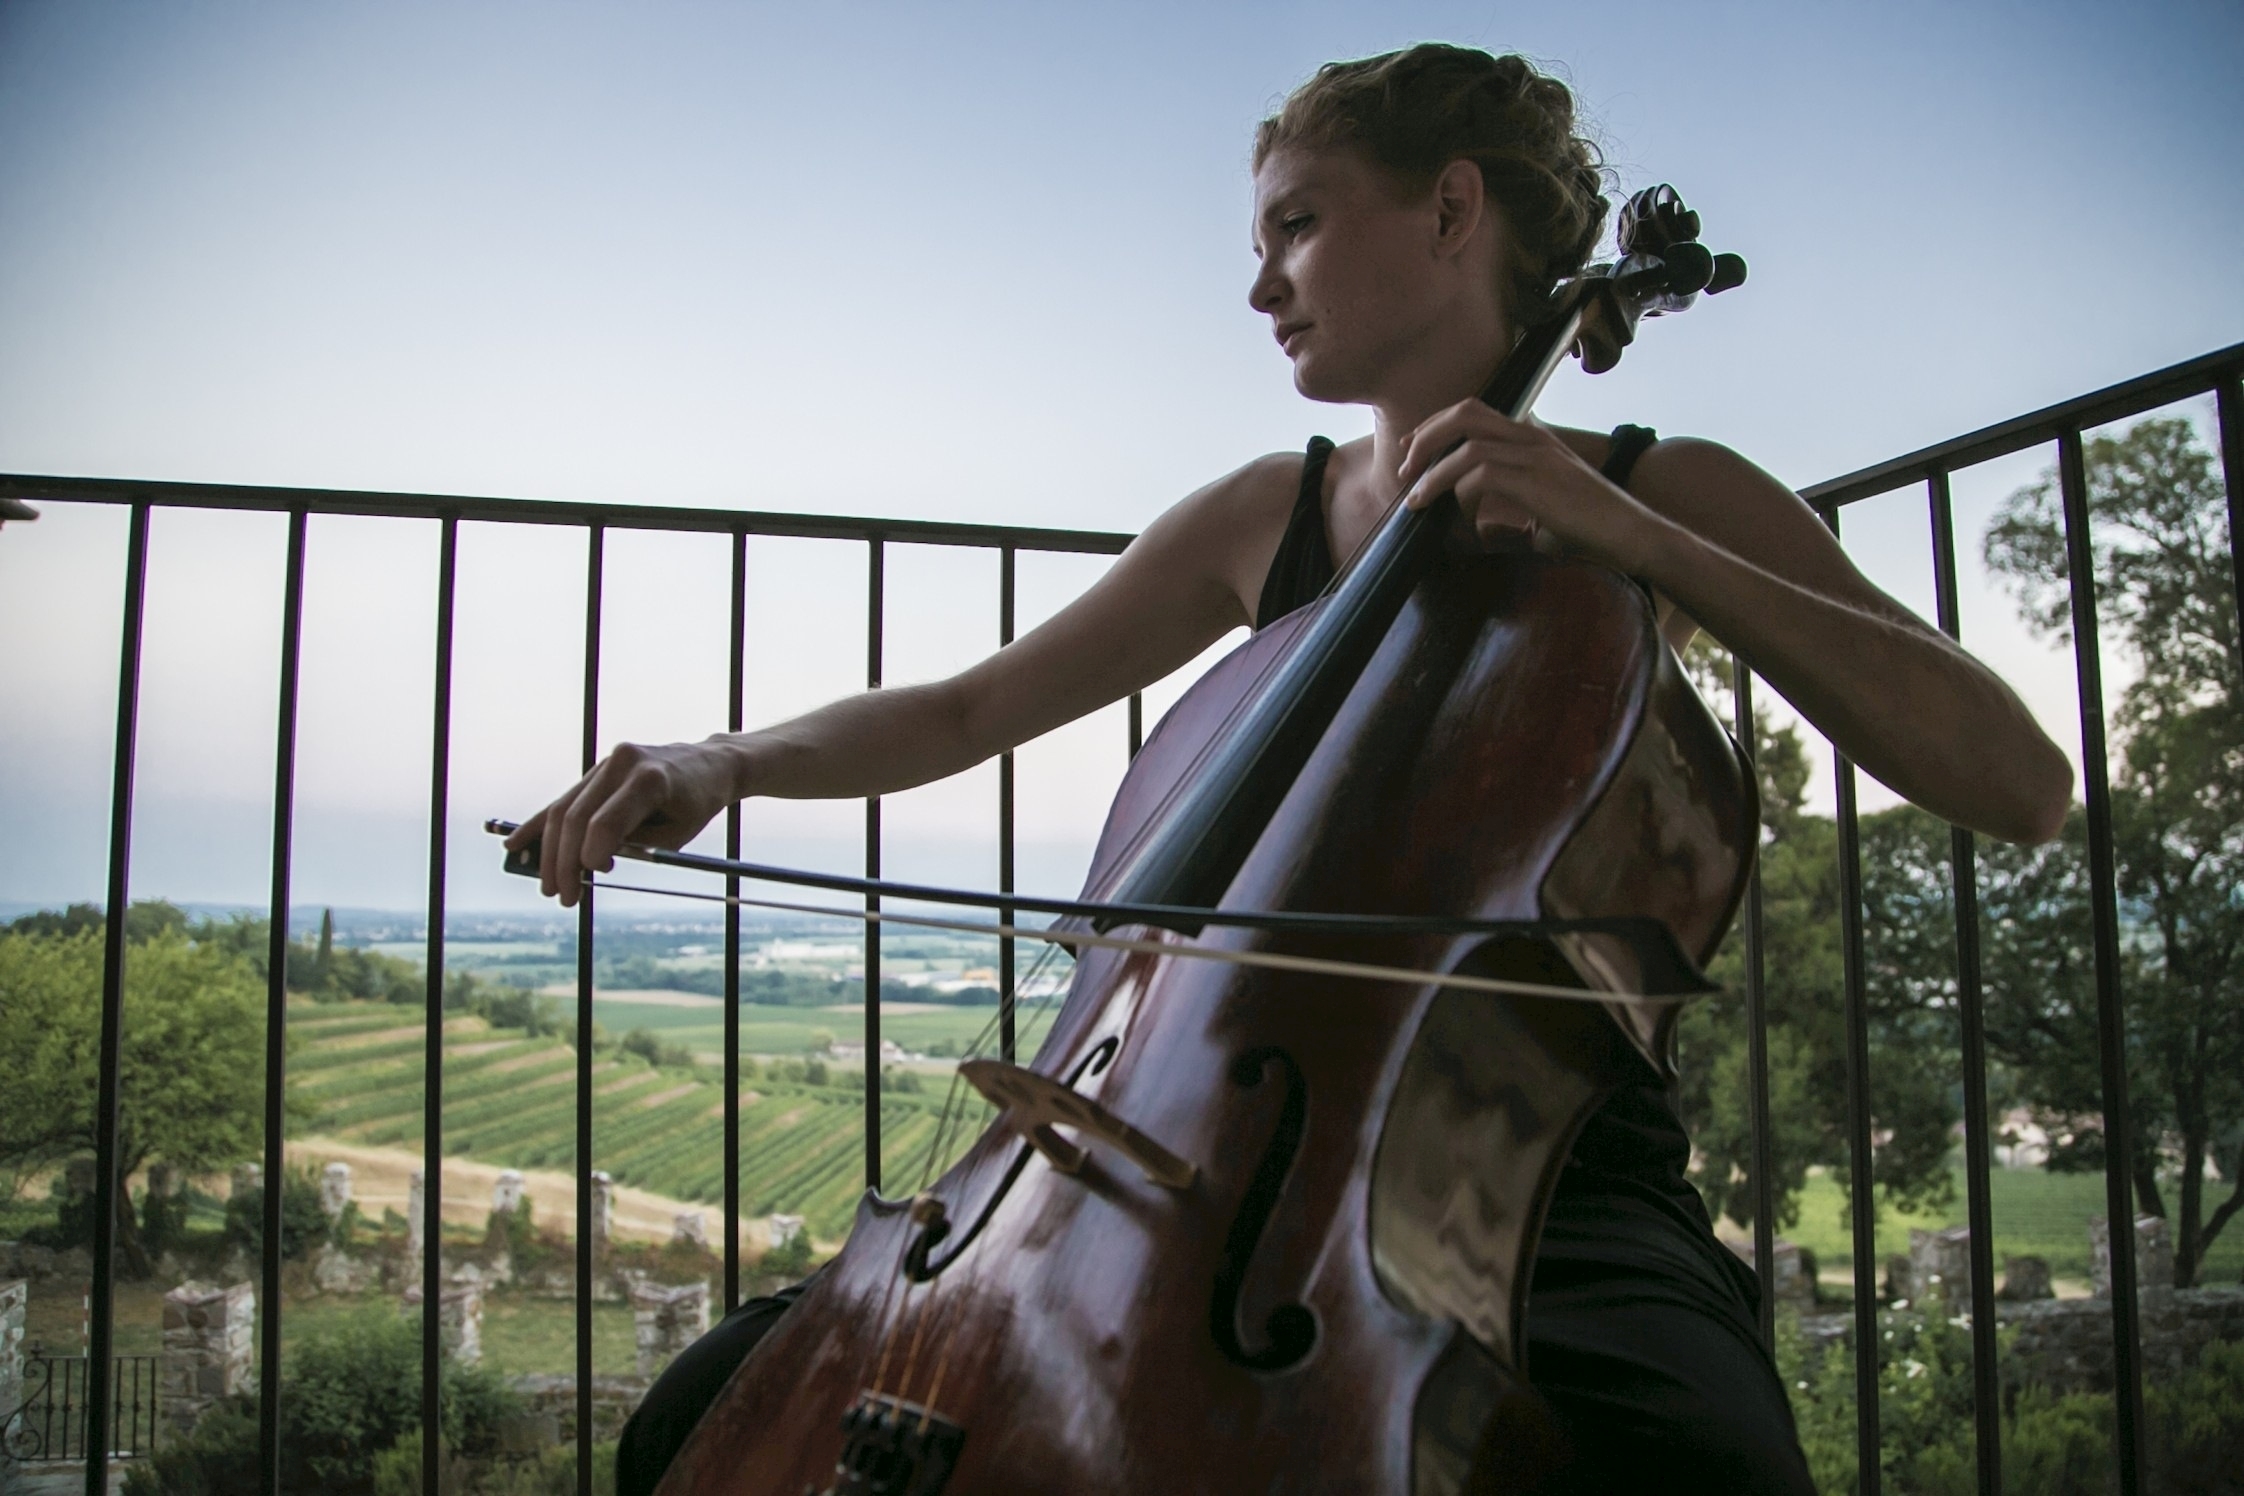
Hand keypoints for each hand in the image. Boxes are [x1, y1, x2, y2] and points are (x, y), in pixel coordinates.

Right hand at [503, 739, 736, 906]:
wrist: (708, 764)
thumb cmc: (696, 803)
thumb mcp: (677, 833)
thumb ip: (636, 846)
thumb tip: (588, 862)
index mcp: (649, 779)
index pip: (606, 822)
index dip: (590, 855)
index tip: (586, 883)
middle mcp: (623, 763)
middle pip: (576, 817)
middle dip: (563, 862)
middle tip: (561, 896)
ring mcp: (607, 763)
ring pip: (563, 809)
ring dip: (549, 850)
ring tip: (547, 884)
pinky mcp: (598, 770)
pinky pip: (565, 799)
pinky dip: (540, 823)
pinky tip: (515, 843)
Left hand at [1394, 402, 1666, 571]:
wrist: (1631, 535)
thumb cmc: (1591, 530)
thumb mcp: (1542, 518)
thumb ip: (1508, 517)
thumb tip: (1478, 530)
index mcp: (1533, 440)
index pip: (1474, 413)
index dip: (1436, 426)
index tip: (1411, 451)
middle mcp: (1532, 438)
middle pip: (1464, 412)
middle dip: (1426, 436)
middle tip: (1405, 467)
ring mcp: (1536, 455)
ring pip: (1467, 445)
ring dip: (1433, 472)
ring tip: (1416, 499)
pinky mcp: (1537, 480)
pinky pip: (1481, 475)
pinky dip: (1459, 494)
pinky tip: (1457, 516)